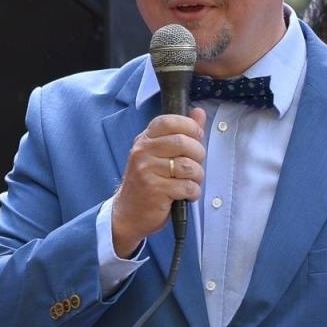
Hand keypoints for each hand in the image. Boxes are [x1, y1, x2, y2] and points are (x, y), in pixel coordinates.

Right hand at [110, 107, 206, 256]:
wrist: (127, 214)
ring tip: (189, 182)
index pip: (169, 121)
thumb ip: (181, 132)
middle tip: (193, 166)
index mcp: (144, 140)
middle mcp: (142, 152)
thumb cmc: (148, 183)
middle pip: (183, 142)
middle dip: (198, 155)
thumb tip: (199, 112)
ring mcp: (146, 171)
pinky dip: (192, 192)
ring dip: (197, 177)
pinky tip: (184, 195)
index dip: (189, 127)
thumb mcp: (160, 154)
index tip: (196, 138)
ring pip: (188, 166)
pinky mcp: (154, 190)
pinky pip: (187, 186)